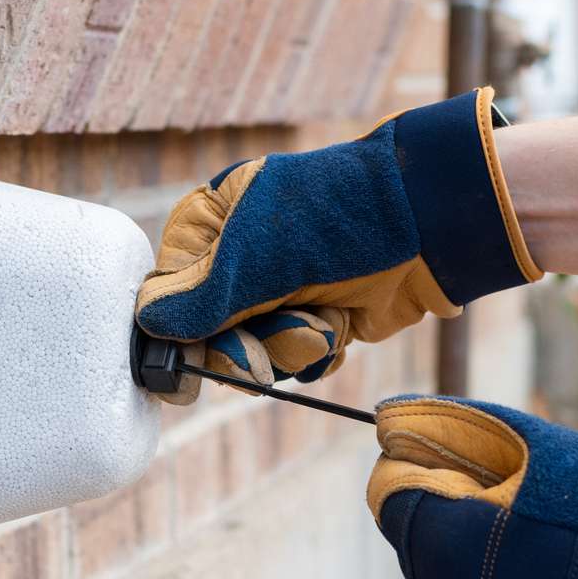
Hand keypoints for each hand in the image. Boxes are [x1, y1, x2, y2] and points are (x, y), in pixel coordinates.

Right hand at [135, 88, 541, 403]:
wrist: (430, 225)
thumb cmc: (336, 222)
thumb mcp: (258, 257)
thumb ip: (199, 297)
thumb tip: (147, 323)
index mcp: (216, 220)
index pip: (171, 288)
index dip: (179, 328)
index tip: (187, 357)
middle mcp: (243, 255)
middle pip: (210, 331)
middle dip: (245, 345)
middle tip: (266, 347)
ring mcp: (282, 287)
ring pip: (256, 350)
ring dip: (289, 346)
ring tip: (320, 319)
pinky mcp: (318, 314)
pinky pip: (295, 357)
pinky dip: (318, 349)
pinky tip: (340, 325)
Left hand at [367, 396, 577, 578]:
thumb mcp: (543, 447)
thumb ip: (462, 427)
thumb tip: (398, 414)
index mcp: (452, 547)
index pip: (393, 504)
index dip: (410, 474)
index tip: (431, 456)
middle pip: (421, 550)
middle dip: (445, 517)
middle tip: (494, 491)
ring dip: (474, 561)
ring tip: (535, 537)